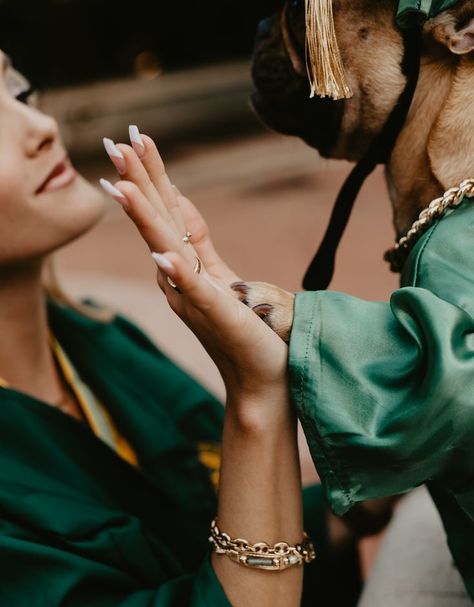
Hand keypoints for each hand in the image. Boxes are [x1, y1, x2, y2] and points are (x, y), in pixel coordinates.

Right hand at [101, 130, 287, 398]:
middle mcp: (179, 281)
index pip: (166, 213)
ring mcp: (195, 299)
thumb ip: (196, 244)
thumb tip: (183, 204)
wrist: (260, 379)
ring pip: (165, 249)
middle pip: (158, 222)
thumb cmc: (243, 329)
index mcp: (183, 267)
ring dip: (144, 218)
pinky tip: (162, 254)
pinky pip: (194, 291)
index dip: (153, 176)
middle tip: (117, 142)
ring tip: (121, 186)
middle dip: (139, 181)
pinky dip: (177, 272)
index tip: (137, 139)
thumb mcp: (218, 276)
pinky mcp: (217, 316)